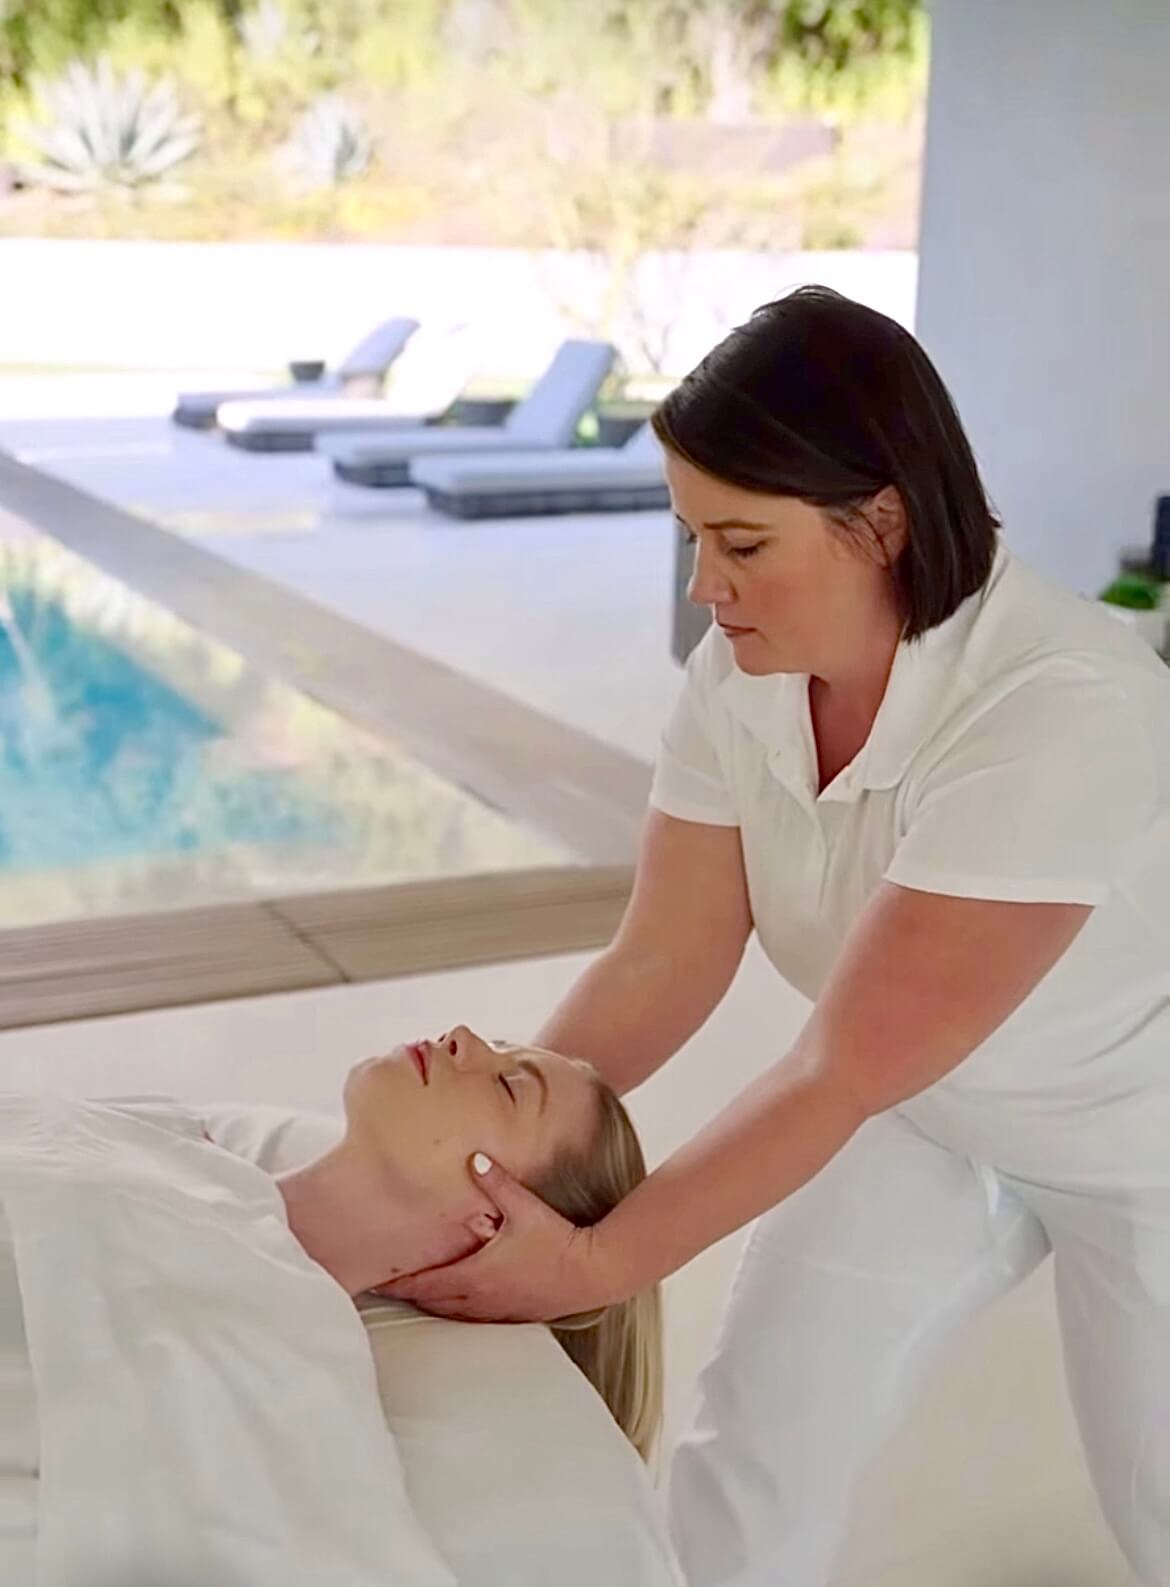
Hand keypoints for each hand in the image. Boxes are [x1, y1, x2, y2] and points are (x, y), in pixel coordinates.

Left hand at [371, 1154, 623, 1321]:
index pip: (423, 1283)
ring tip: (412, 1293)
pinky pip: (472, 1315)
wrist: (593, 1272)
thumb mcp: (524, 1207)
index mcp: (474, 1275)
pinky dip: (455, 1308)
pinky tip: (455, 1300)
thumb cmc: (558, 1241)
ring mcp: (497, 1310)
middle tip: (383, 1286)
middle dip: (407, 1293)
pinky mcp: (514, 1313)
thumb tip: (474, 1157)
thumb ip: (496, 1181)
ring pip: (451, 1313)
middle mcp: (479, 1299)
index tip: (373, 1280)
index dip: (396, 1282)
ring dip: (430, 1303)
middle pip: (431, 1302)